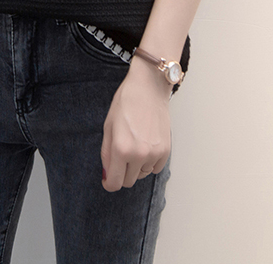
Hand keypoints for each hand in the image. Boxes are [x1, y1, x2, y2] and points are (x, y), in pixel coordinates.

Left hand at [100, 58, 171, 191]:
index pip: (115, 183)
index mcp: (121, 149)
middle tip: (120, 156)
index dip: (109, 183)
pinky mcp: (166, 150)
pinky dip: (149, 162)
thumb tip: (107, 175)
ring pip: (142, 175)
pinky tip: (145, 145)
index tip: (108, 179)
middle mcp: (139, 155)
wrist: (148, 88)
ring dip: (136, 167)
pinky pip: (155, 168)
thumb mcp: (108, 127)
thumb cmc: (126, 103)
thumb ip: (106, 154)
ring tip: (134, 145)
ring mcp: (154, 153)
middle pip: (128, 181)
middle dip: (122, 173)